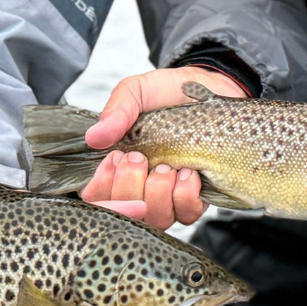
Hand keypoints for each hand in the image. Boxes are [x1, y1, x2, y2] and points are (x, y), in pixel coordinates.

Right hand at [79, 66, 247, 230]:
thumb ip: (117, 111)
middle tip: (140, 157)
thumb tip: (94, 137)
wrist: (212, 86)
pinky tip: (188, 173)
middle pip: (124, 214)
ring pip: (155, 219)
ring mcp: (168, 195)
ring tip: (166, 166)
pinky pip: (187, 214)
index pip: (97, 198)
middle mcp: (141, 186)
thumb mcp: (138, 91)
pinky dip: (185, 195)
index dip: (102, 190)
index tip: (116, 160)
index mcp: (119, 166)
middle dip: (130, 186)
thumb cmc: (171, 92)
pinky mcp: (196, 197)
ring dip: (158, 193)